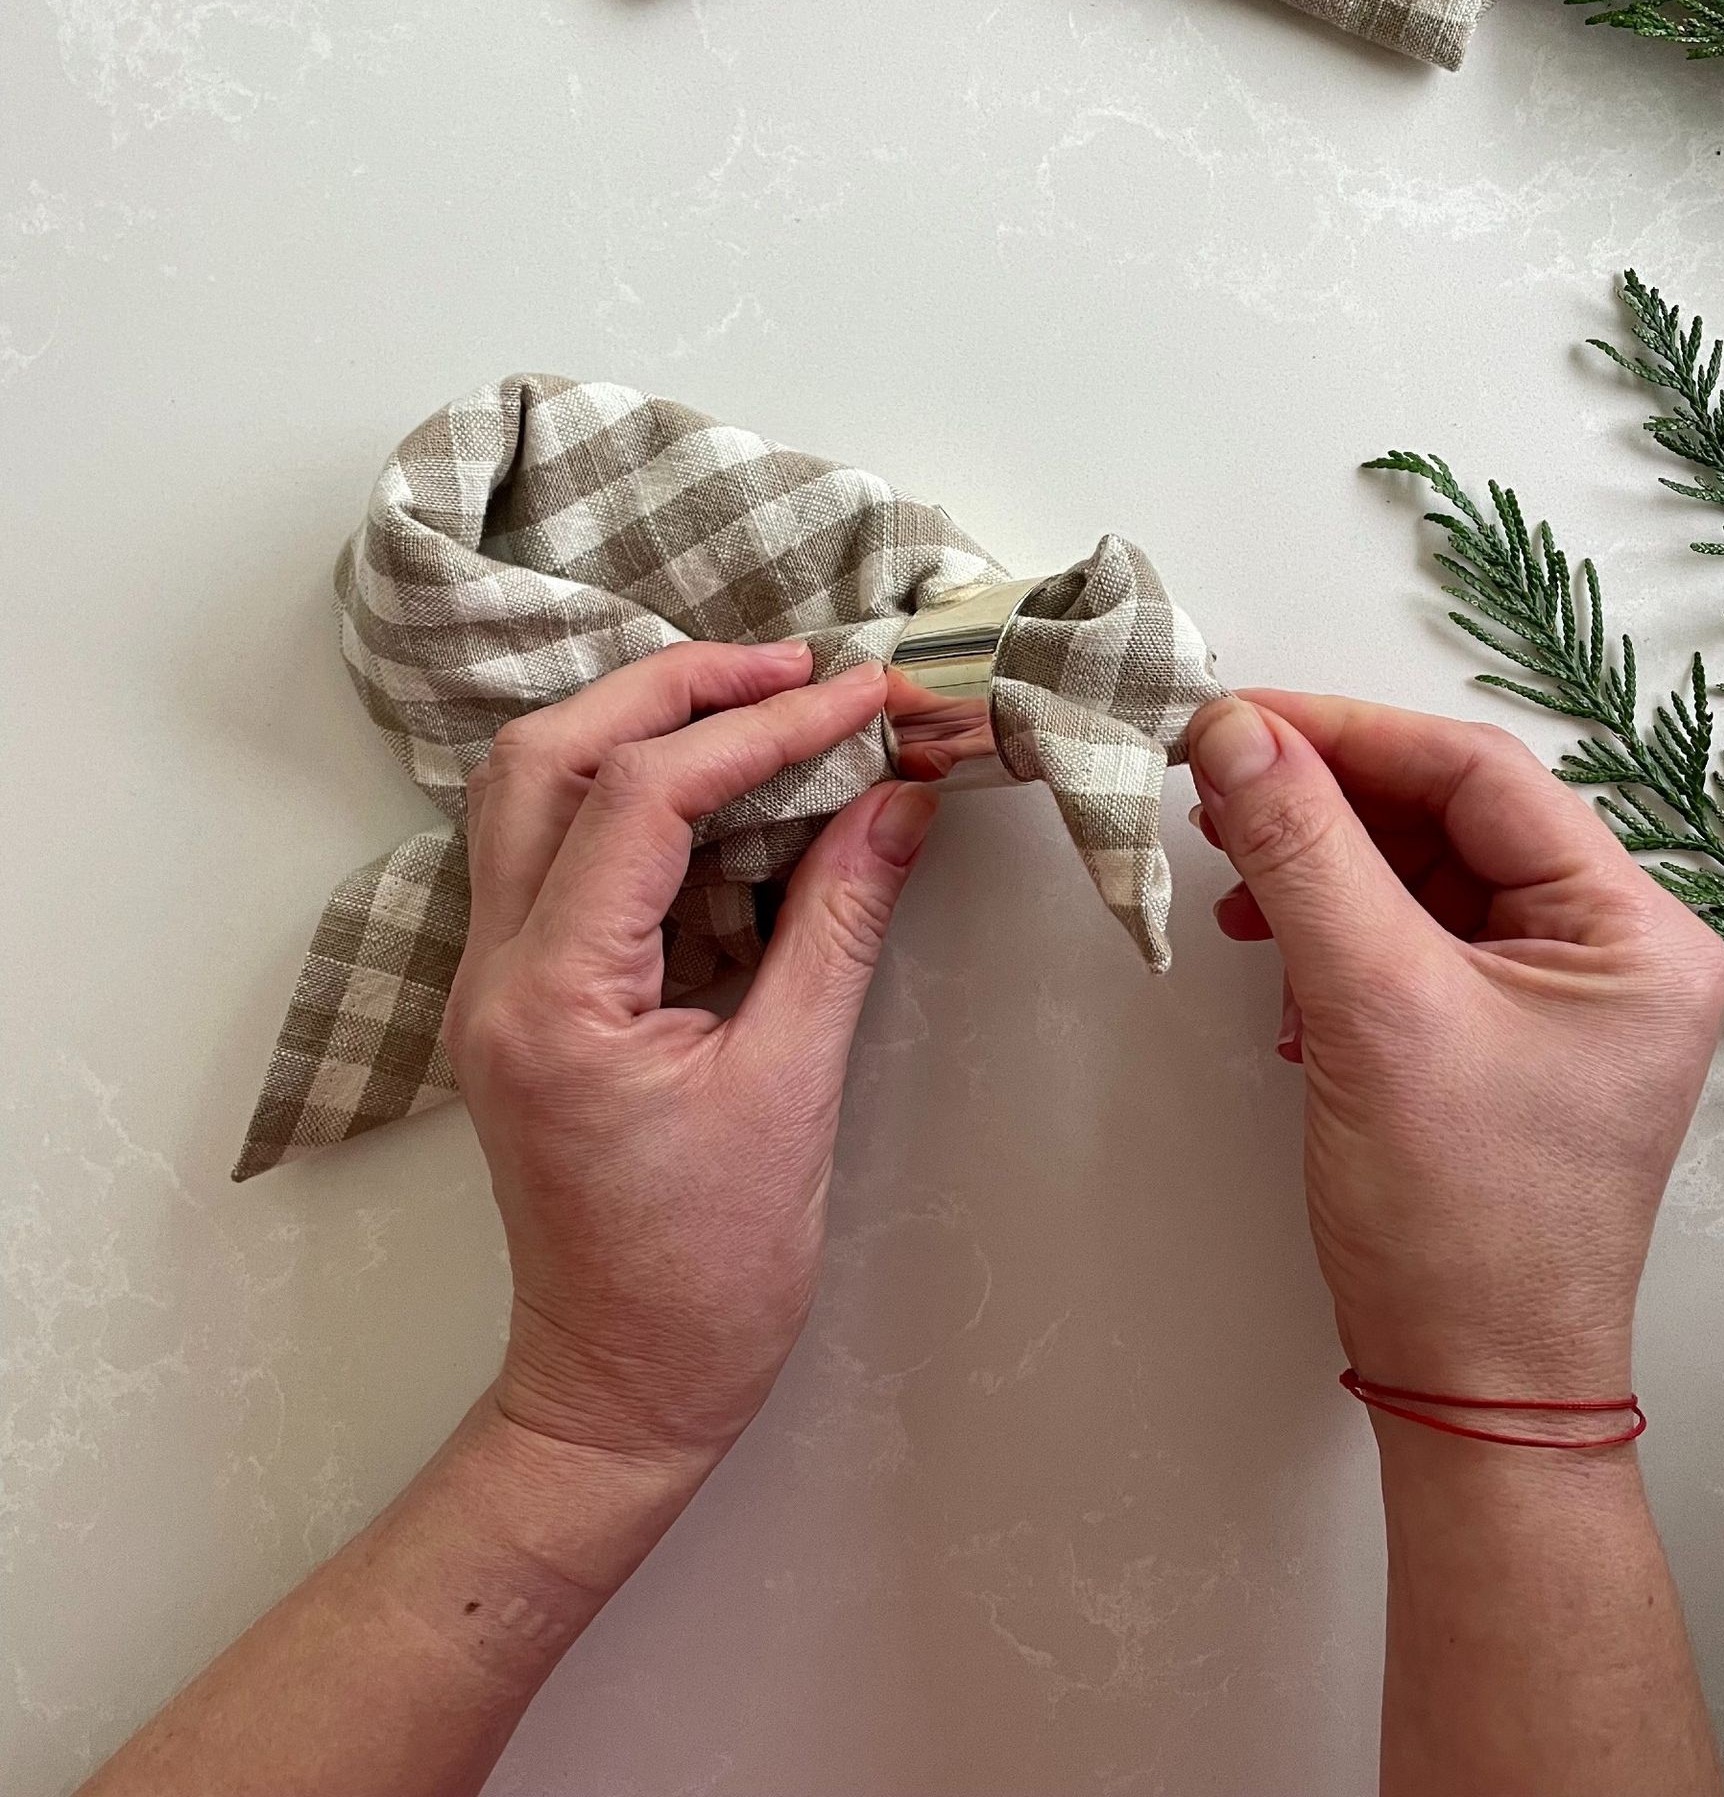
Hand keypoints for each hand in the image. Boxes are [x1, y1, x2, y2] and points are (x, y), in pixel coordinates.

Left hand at [444, 642, 937, 1482]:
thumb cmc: (711, 1272)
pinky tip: (730, 796)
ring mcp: (493, 983)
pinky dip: (642, 801)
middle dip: (674, 689)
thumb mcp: (794, 1086)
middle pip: (546, 758)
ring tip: (767, 707)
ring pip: (534, 794)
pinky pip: (562, 856)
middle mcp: (492, 973)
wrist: (625, 1385)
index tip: (862, 696)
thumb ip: (840, 924)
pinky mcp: (526, 998)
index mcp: (551, 1000)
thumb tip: (899, 800)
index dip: (761, 728)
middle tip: (797, 669)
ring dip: (644, 730)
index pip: (644, 798)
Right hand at [1187, 691, 1723, 1399]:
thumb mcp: (1373, 1011)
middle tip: (1214, 789)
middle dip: (1324, 803)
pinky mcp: (1491, 1037)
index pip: (1478, 775)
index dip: (1347, 733)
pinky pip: (1405, 942)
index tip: (1233, 719)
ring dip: (1317, 871)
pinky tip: (1276, 969)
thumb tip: (1233, 730)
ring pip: (1416, 878)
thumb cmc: (1457, 1218)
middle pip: (1447, 819)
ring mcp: (1550, 996)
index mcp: (1630, 928)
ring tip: (1234, 887)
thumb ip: (1303, 855)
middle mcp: (1606, 949)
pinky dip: (1330, 937)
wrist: (1468, 1385)